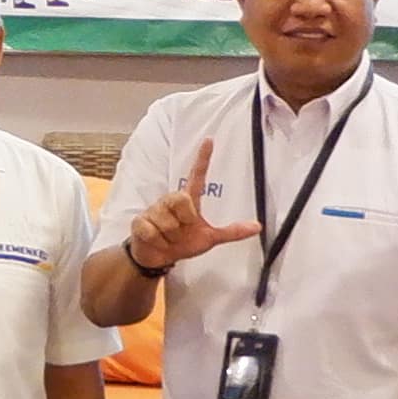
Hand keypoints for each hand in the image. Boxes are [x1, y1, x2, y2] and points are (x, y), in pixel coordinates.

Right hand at [122, 137, 257, 277]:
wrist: (156, 257)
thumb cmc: (182, 243)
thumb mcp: (209, 239)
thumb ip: (231, 232)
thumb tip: (257, 227)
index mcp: (188, 201)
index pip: (197, 176)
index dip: (203, 158)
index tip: (209, 141)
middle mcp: (171, 201)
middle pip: (182, 200)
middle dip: (184, 222)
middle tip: (181, 231)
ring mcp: (154, 210)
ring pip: (168, 222)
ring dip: (171, 237)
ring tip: (168, 238)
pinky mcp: (140, 222)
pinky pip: (153, 232)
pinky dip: (159, 242)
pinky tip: (156, 241)